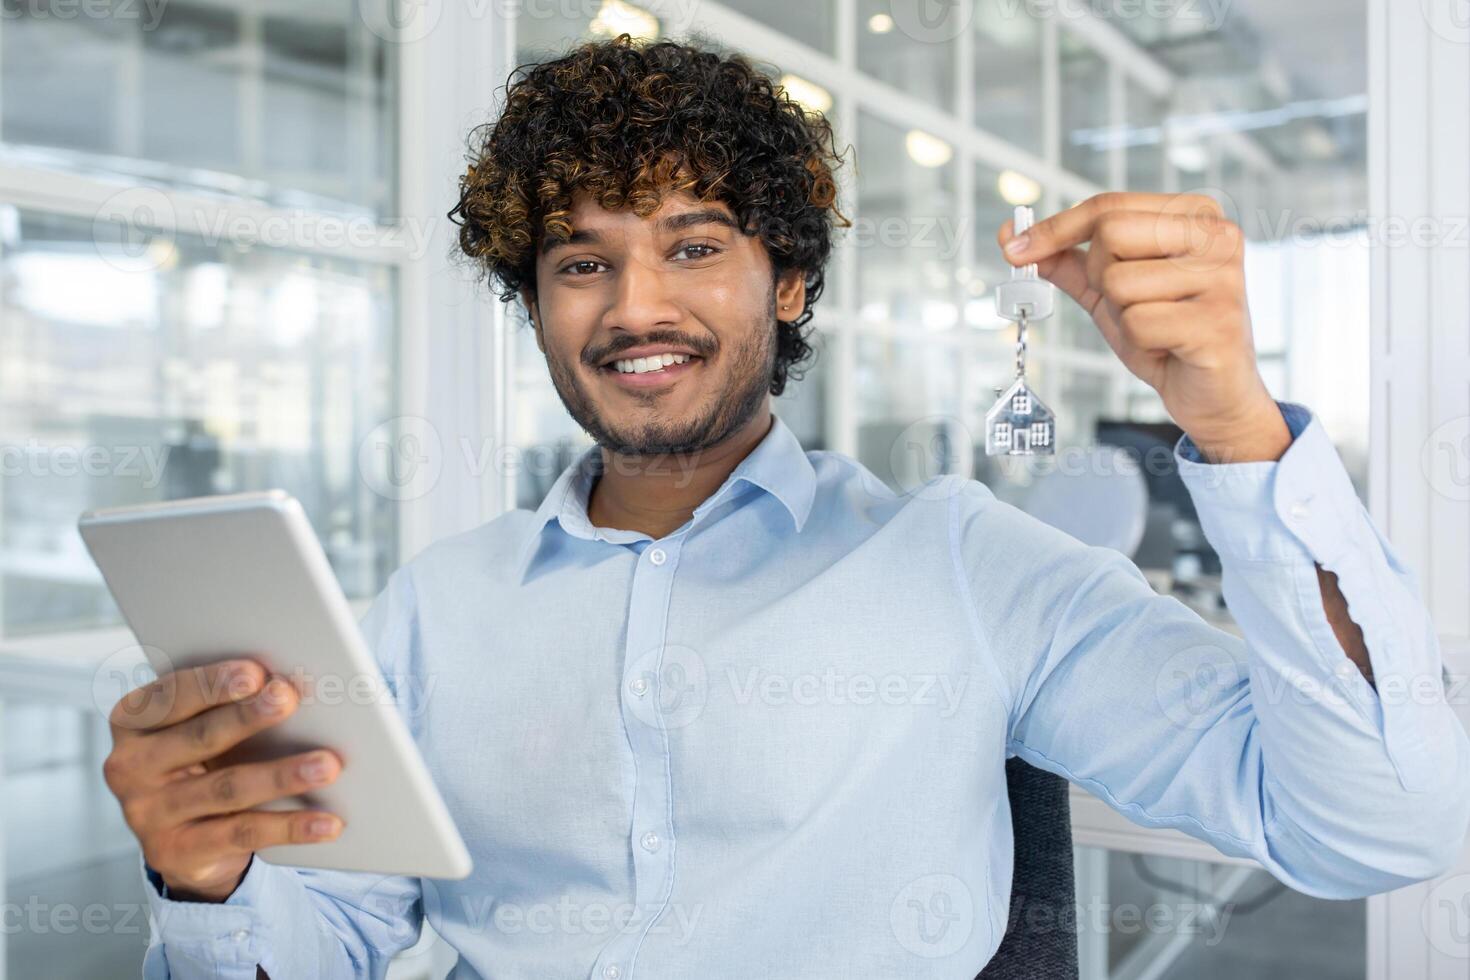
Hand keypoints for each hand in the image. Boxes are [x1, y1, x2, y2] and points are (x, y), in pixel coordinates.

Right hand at [103, 658, 345, 902]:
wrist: (183, 839)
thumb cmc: (203, 760)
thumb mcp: (200, 730)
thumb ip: (227, 705)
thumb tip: (290, 688)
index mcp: (134, 721)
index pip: (173, 695)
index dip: (215, 683)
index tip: (256, 673)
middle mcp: (130, 766)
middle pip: (200, 737)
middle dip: (248, 716)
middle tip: (288, 698)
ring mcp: (147, 813)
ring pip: (227, 788)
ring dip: (282, 775)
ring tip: (328, 764)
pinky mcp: (176, 852)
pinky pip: (243, 834)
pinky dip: (291, 827)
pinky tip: (328, 822)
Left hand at [999, 192, 1290, 461]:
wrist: (1211, 393)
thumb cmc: (1162, 333)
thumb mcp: (1109, 290)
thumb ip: (1067, 261)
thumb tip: (1009, 236)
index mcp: (1196, 214)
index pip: (1109, 206)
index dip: (1056, 228)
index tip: (1015, 249)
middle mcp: (1219, 236)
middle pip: (1111, 234)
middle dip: (1100, 277)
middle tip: (1129, 304)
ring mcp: (1223, 277)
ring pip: (1119, 282)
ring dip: (1122, 315)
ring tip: (1155, 328)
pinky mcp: (1217, 322)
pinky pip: (1137, 323)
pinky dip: (1139, 343)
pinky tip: (1167, 347)